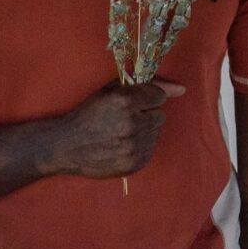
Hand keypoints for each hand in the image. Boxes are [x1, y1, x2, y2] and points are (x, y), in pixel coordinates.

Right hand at [43, 79, 184, 178]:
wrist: (66, 146)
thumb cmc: (89, 114)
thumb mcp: (112, 90)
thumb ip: (148, 85)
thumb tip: (182, 89)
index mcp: (125, 101)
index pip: (158, 96)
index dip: (146, 98)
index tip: (133, 103)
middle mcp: (131, 123)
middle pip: (159, 114)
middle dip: (146, 114)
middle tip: (124, 118)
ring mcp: (133, 146)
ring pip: (156, 132)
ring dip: (144, 130)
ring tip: (121, 132)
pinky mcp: (134, 163)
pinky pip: (150, 148)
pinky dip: (140, 145)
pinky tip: (122, 144)